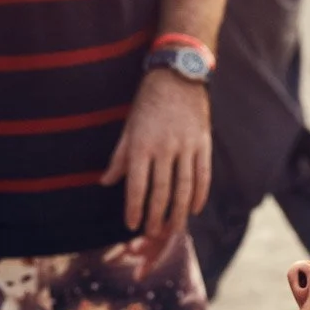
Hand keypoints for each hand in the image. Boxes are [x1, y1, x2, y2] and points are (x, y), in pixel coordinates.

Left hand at [101, 70, 210, 237]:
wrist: (177, 76)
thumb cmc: (147, 103)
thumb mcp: (128, 127)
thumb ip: (119, 157)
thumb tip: (105, 182)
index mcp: (141, 145)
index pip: (136, 185)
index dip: (134, 207)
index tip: (131, 225)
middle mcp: (164, 147)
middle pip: (162, 190)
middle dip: (156, 215)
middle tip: (153, 233)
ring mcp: (186, 146)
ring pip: (184, 186)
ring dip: (178, 211)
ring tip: (174, 228)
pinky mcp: (203, 143)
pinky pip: (203, 173)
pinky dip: (200, 193)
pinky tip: (194, 208)